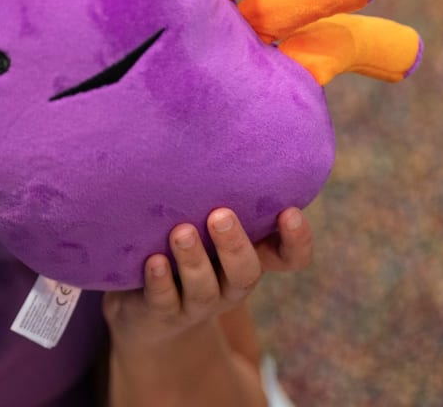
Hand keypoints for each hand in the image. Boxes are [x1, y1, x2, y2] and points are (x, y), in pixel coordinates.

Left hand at [102, 206, 312, 350]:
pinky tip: (153, 260)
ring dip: (194, 260)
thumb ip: (215, 195)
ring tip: (181, 232)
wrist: (145, 313)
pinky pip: (164, 300)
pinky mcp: (162, 313)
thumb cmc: (181, 250)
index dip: (297, 241)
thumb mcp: (203, 224)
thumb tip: (217, 129)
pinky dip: (160, 280)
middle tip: (220, 215)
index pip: (288, 258)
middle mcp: (228, 285)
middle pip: (245, 274)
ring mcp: (196, 303)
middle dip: (235, 245)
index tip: (289, 211)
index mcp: (247, 259)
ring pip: (204, 289)